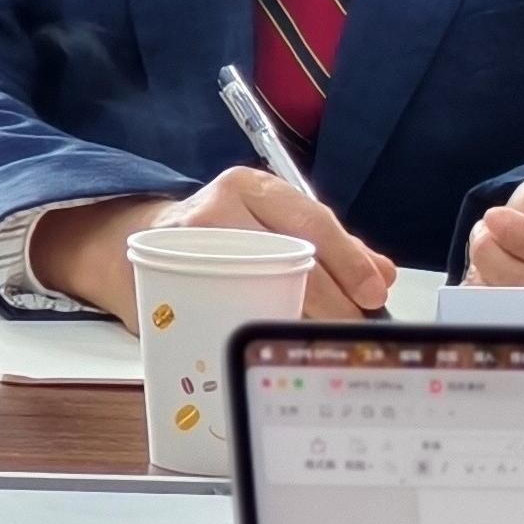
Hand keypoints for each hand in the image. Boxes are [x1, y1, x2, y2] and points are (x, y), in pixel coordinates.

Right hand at [32, 169, 396, 325]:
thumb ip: (331, 246)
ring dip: (298, 318)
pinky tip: (272, 338)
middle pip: (291, 259)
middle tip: (351, 329)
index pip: (312, 221)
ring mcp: (190, 243)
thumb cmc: (221, 236)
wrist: (140, 243)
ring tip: (317, 337)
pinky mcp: (170, 278)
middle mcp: (219, 206)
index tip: (374, 293)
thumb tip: (383, 274)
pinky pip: (226, 308)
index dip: (349, 260)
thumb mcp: (273, 225)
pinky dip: (256, 326)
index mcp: (252, 186)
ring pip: (261, 287)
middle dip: (332, 301)